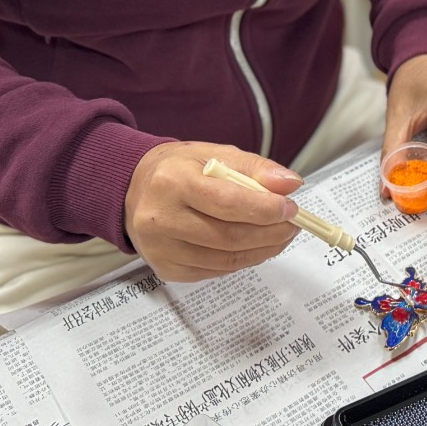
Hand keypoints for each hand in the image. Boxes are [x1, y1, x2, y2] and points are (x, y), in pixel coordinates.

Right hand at [124, 140, 301, 281]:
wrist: (133, 189)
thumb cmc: (179, 170)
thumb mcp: (215, 154)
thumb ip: (256, 168)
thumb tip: (291, 184)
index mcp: (172, 182)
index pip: (226, 202)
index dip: (264, 209)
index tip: (290, 208)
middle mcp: (161, 218)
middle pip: (228, 236)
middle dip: (270, 233)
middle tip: (292, 225)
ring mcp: (160, 248)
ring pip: (224, 259)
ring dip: (262, 250)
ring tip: (280, 236)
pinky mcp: (165, 269)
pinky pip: (214, 271)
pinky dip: (242, 261)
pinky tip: (256, 247)